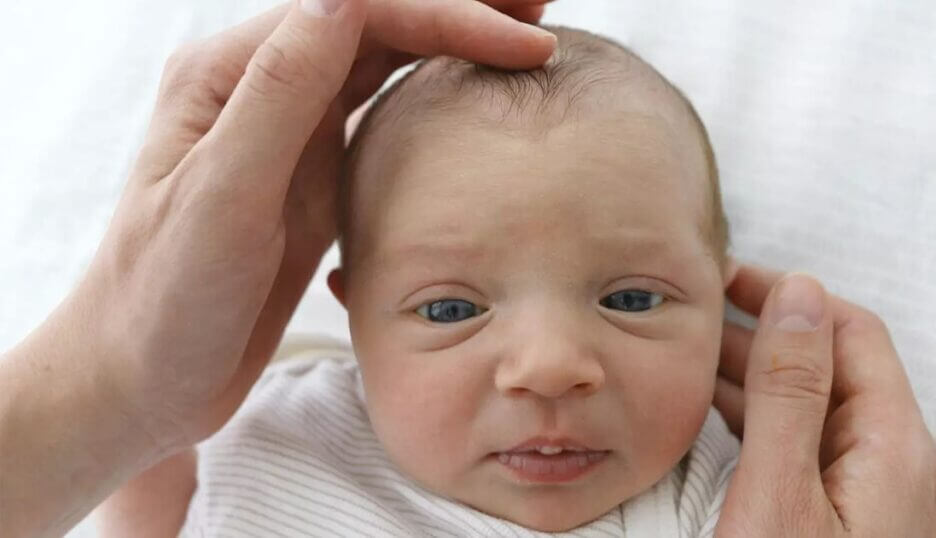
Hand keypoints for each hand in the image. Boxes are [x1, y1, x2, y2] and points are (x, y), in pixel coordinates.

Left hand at [86, 0, 553, 450]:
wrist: (142, 379)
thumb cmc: (164, 300)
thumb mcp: (219, 199)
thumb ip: (279, 95)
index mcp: (231, 75)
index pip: (357, 10)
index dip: (447, 14)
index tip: (525, 46)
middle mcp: (263, 89)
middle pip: (378, 19)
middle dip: (462, 10)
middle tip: (540, 11)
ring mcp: (290, 133)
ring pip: (385, 61)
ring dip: (454, 40)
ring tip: (524, 39)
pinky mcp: (311, 176)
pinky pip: (381, 116)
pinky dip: (434, 96)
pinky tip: (472, 98)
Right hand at [712, 265, 935, 536]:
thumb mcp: (779, 494)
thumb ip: (789, 394)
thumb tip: (799, 294)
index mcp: (896, 450)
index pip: (853, 331)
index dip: (788, 294)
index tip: (724, 281)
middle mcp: (901, 470)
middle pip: (835, 372)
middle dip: (763, 336)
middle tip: (692, 322)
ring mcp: (879, 502)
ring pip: (818, 414)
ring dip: (758, 381)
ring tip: (691, 365)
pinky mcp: (853, 529)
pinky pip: (811, 455)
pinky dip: (765, 427)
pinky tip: (719, 425)